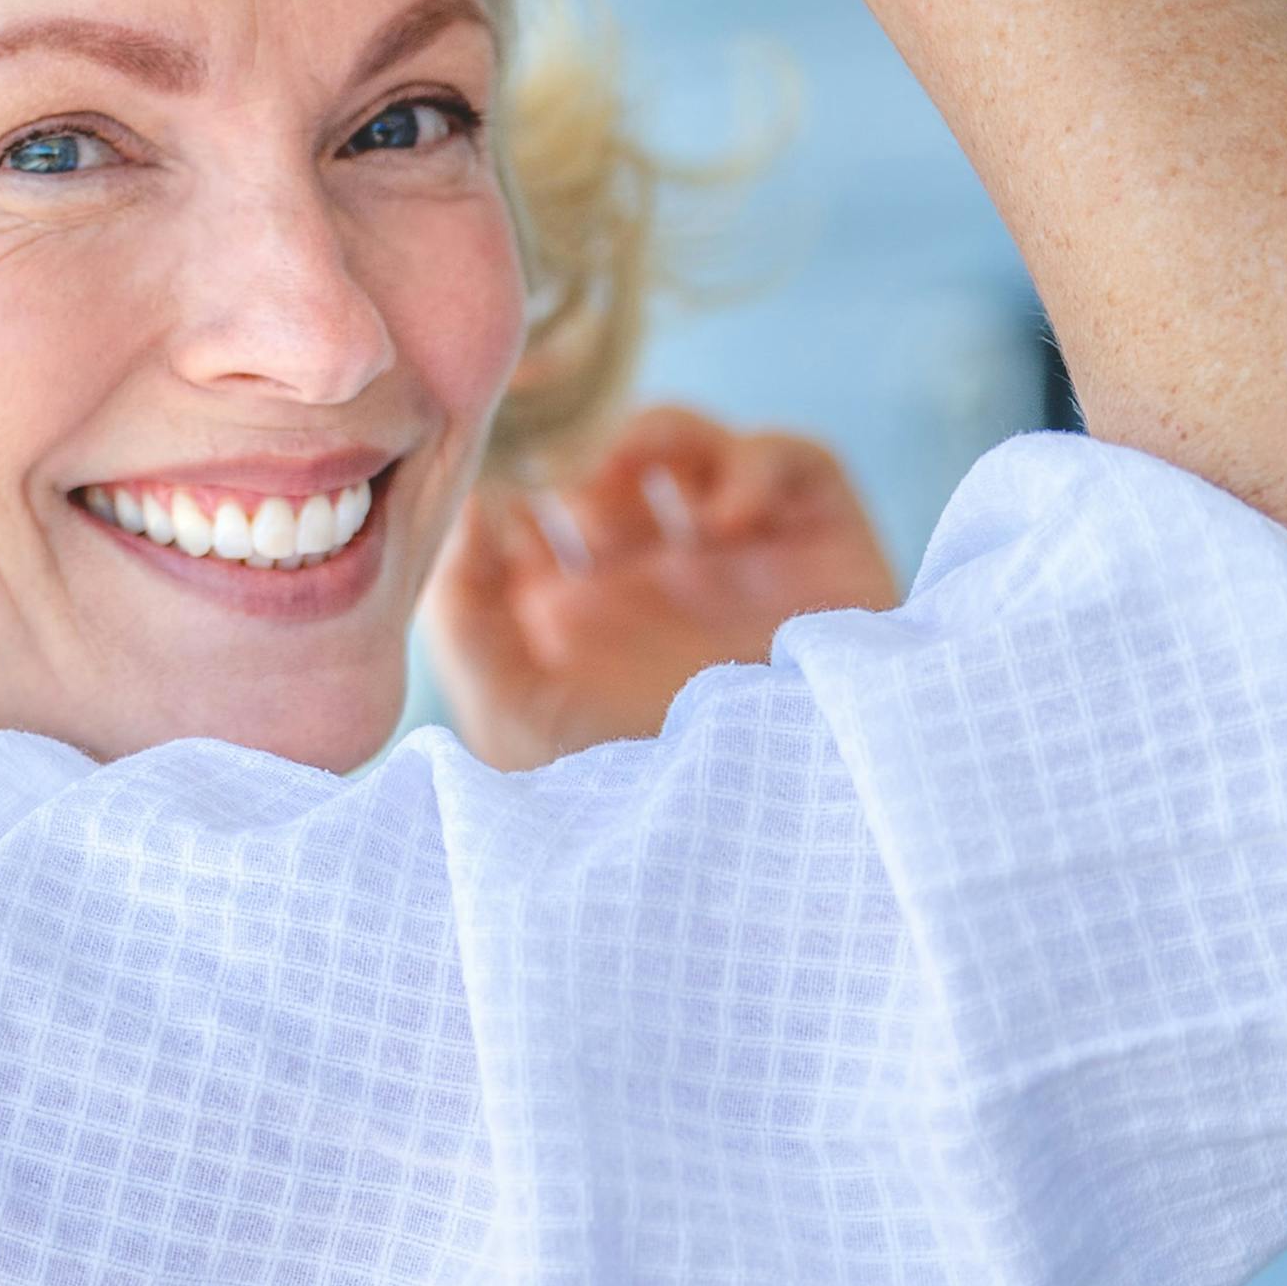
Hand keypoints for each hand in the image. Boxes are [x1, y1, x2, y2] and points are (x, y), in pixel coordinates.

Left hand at [421, 403, 898, 768]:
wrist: (765, 846)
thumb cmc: (633, 801)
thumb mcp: (514, 718)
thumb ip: (463, 618)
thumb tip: (470, 510)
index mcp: (581, 627)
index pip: (531, 522)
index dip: (505, 495)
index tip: (490, 508)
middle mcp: (658, 590)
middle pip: (606, 475)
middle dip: (581, 465)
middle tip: (569, 500)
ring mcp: (740, 567)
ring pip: (692, 449)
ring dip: (655, 439)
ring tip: (626, 479)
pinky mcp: (823, 555)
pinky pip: (792, 462)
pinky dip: (754, 464)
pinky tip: (720, 520)